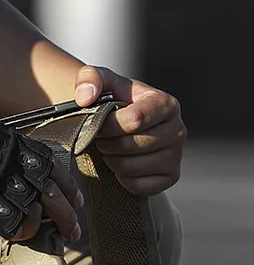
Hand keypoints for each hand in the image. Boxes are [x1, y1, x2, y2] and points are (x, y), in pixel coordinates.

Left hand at [73, 67, 185, 195]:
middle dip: (106, 143)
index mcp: (165, 104)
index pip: (134, 121)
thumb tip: (85, 97)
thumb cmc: (112, 101)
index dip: (107, 126)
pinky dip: (122, 178)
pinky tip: (121, 164)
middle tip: (102, 138)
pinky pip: (138, 186)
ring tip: (111, 148)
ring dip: (111, 160)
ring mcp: (176, 155)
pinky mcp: (171, 177)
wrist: (122, 125)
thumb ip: (89, 78)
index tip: (97, 124)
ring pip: (130, 167)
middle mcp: (178, 130)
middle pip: (130, 145)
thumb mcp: (100, 81)